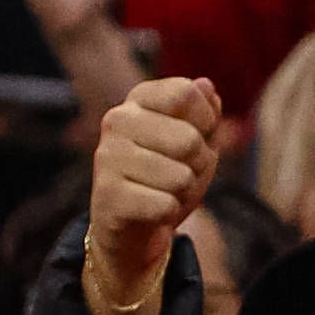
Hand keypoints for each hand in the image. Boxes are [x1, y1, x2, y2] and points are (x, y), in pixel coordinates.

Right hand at [83, 74, 220, 314]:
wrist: (134, 229)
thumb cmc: (168, 178)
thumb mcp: (198, 143)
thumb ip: (206, 114)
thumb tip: (206, 85)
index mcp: (139, 100)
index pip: (187, 93)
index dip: (206, 122)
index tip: (195, 137)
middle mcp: (118, 120)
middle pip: (189, 140)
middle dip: (197, 165)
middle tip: (178, 174)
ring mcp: (108, 155)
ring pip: (180, 176)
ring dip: (183, 192)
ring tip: (163, 192)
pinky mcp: (107, 193)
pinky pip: (165, 204)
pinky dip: (169, 213)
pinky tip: (152, 211)